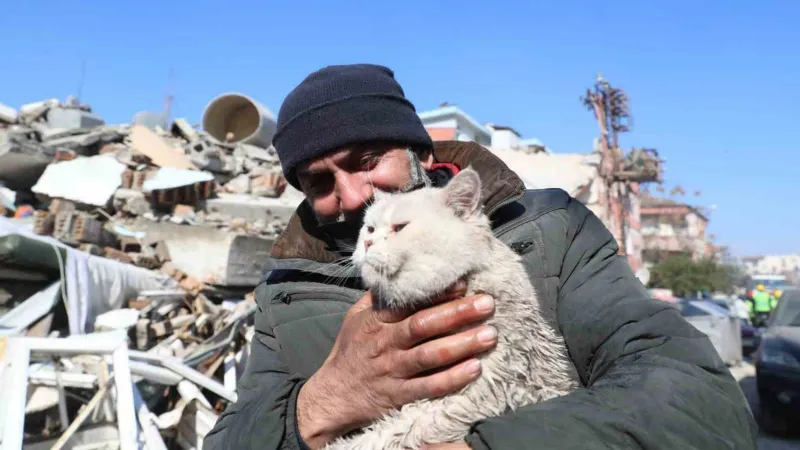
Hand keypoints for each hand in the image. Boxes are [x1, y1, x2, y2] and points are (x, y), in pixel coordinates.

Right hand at [296, 281, 496, 448]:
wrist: (333, 396)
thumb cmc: (351, 352)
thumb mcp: (356, 318)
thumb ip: (379, 298)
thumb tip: (403, 272)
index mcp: (375, 321)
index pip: (407, 302)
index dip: (435, 293)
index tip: (463, 283)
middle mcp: (385, 343)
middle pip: (423, 325)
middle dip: (457, 313)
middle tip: (487, 303)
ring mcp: (392, 370)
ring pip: (430, 355)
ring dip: (462, 344)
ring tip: (489, 335)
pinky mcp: (398, 396)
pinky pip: (429, 386)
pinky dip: (452, 378)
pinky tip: (474, 369)